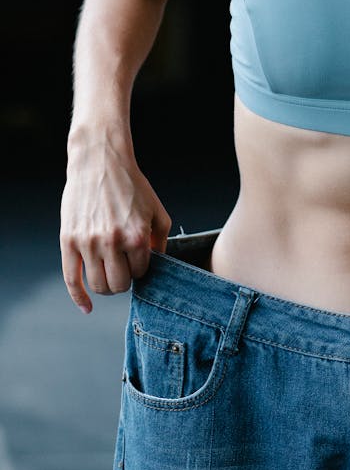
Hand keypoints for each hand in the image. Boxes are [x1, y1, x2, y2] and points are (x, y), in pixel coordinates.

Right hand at [60, 136, 171, 313]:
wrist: (100, 161)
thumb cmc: (131, 185)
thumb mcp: (157, 210)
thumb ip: (161, 241)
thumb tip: (157, 265)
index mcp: (136, 235)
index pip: (141, 273)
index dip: (141, 268)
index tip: (138, 259)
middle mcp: (112, 242)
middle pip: (119, 285)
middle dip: (124, 280)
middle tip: (124, 268)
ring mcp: (88, 243)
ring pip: (97, 286)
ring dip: (106, 286)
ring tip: (109, 273)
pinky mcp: (68, 241)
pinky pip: (71, 280)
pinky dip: (79, 298)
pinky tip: (87, 307)